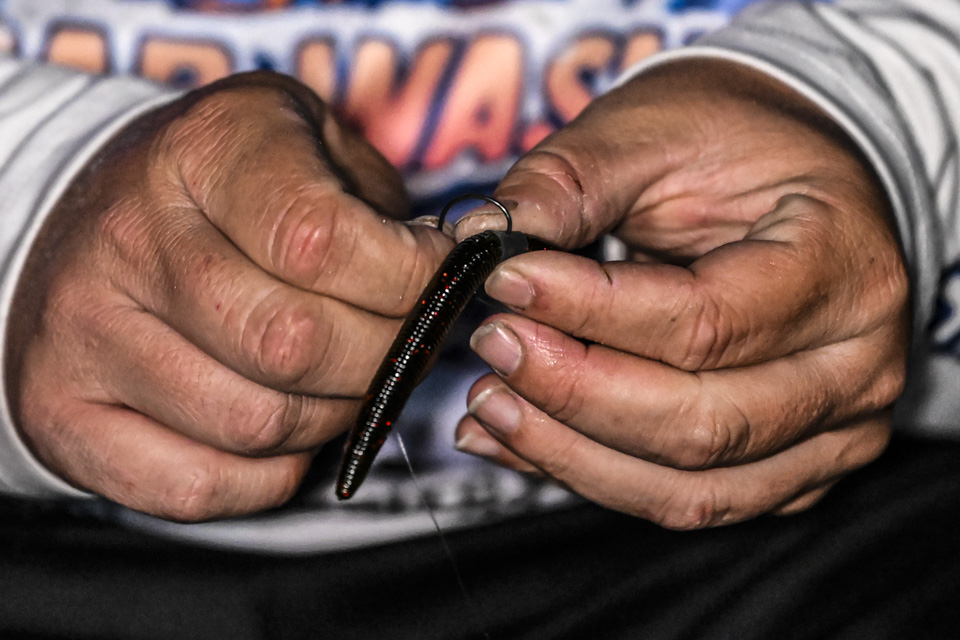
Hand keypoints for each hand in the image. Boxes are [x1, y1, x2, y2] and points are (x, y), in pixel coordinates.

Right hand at [6, 72, 451, 520]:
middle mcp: (128, 238)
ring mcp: (81, 333)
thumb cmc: (230, 186)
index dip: (408, 278)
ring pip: (256, 425)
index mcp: (201, 151)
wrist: (94, 219)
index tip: (438, 278)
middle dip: (385, 357)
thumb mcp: (308, 144)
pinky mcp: (64, 413)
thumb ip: (379, 205)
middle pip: (293, 345)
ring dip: (332, 418)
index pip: (320, 241)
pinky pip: (198, 487)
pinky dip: (270, 475)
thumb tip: (453, 278)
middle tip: (406, 339)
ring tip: (346, 378)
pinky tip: (288, 428)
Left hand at [453, 60, 908, 527]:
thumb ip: (570, 181)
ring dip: (571, 452)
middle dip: (573, 391)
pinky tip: (521, 439)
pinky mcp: (793, 468)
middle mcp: (857, 364)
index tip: (502, 281)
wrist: (785, 180)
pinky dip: (593, 475)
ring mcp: (834, 429)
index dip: (587, 312)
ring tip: (491, 402)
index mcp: (843, 262)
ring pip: (690, 488)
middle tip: (492, 344)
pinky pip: (686, 500)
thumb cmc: (730, 144)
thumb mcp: (652, 128)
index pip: (704, 322)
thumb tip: (481, 237)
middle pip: (700, 424)